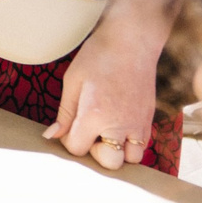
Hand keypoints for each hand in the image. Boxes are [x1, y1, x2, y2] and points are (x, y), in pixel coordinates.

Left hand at [45, 0, 169, 169]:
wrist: (131, 40)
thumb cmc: (98, 56)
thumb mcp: (72, 81)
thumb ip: (65, 114)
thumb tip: (53, 136)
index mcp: (95, 115)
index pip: (78, 148)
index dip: (69, 141)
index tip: (69, 127)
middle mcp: (120, 125)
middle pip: (109, 162)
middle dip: (95, 152)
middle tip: (89, 132)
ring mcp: (138, 123)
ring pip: (130, 158)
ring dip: (117, 151)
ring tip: (107, 131)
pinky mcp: (149, 119)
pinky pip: (143, 145)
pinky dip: (131, 143)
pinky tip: (120, 125)